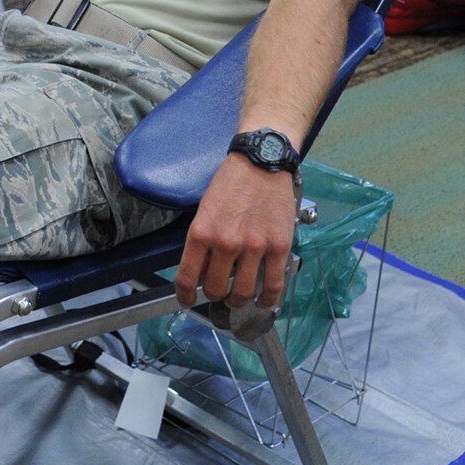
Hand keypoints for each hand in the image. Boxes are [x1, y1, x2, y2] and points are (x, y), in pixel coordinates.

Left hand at [173, 157, 298, 308]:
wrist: (261, 163)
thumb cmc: (231, 183)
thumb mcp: (204, 209)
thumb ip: (202, 241)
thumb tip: (201, 271)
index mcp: (202, 232)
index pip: (188, 278)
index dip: (185, 296)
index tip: (187, 301)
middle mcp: (226, 243)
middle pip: (216, 289)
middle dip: (214, 294)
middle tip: (218, 291)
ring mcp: (254, 247)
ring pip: (242, 293)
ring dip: (237, 300)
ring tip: (238, 297)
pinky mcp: (279, 247)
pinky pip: (273, 285)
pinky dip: (266, 300)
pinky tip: (262, 301)